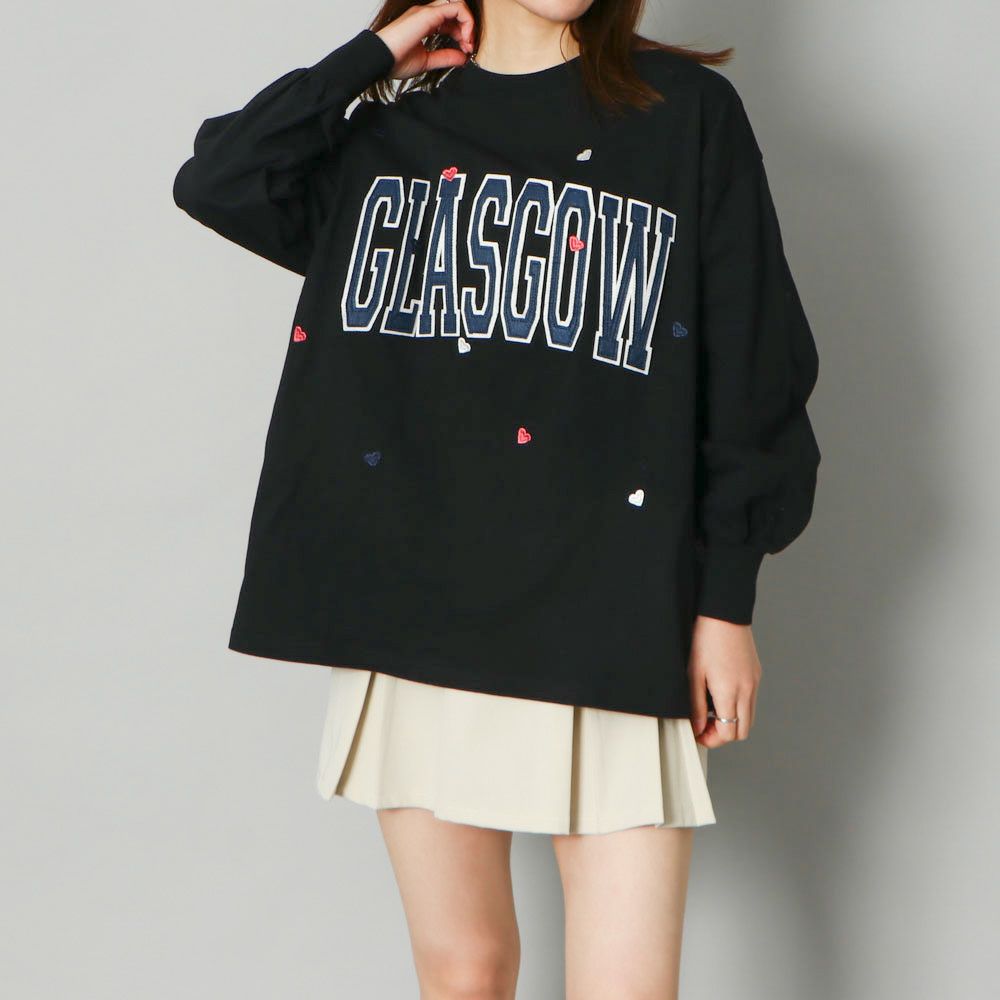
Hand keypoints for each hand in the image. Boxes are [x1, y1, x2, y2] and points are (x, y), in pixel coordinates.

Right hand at [375, 0, 475, 80]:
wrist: (381, 59)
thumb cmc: (395, 61)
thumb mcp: (427, 61)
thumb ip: (445, 57)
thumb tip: (463, 58)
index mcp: (424, 23)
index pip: (450, 21)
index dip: (462, 35)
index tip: (465, 52)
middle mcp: (426, 14)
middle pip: (455, 11)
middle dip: (468, 29)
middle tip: (469, 48)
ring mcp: (427, 11)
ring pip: (458, 5)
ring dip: (469, 24)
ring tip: (468, 44)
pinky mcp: (429, 14)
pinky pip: (457, 8)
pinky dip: (467, 22)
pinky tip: (465, 39)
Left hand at [688, 615, 760, 746]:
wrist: (723, 613)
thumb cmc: (705, 638)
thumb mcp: (693, 674)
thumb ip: (696, 705)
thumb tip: (698, 728)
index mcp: (730, 692)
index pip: (729, 733)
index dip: (712, 739)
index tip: (699, 734)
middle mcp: (747, 690)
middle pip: (742, 730)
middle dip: (723, 734)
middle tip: (705, 725)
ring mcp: (754, 682)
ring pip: (749, 718)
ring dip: (732, 721)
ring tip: (712, 709)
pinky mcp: (756, 674)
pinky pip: (751, 701)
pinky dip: (739, 707)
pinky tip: (722, 694)